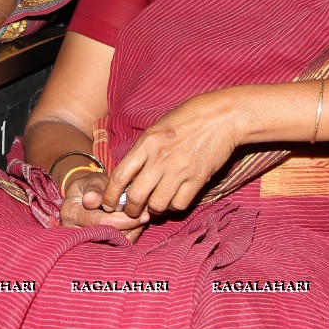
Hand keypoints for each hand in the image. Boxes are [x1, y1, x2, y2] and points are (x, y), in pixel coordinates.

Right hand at [61, 169, 148, 240]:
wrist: (85, 196)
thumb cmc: (91, 186)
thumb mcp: (92, 181)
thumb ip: (94, 188)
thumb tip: (91, 199)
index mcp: (71, 213)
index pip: (100, 222)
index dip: (123, 219)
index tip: (142, 213)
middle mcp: (74, 232)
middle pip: (108, 237)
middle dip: (130, 226)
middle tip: (147, 215)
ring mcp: (84, 242)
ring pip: (114, 245)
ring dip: (132, 232)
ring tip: (143, 218)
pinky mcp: (95, 248)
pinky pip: (116, 249)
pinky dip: (129, 237)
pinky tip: (137, 225)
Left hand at [102, 88, 248, 218]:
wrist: (221, 117)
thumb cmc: (187, 118)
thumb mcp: (156, 128)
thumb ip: (142, 150)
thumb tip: (129, 173)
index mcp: (146, 144)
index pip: (119, 176)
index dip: (110, 195)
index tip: (107, 204)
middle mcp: (159, 159)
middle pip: (136, 196)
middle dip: (130, 209)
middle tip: (132, 211)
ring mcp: (179, 170)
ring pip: (157, 205)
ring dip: (153, 209)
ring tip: (154, 205)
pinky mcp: (198, 179)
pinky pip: (179, 204)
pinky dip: (174, 206)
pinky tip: (173, 200)